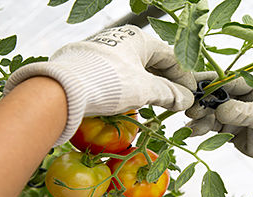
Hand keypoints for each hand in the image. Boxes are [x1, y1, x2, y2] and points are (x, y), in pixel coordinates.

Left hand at [4, 25, 195, 145]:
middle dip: (166, 82)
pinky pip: (121, 73)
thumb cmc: (107, 83)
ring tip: (157, 102)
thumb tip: (185, 99)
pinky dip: (132, 86)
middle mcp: (122, 40)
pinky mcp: (94, 63)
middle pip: (153, 61)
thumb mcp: (143, 89)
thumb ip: (167, 93)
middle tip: (175, 100)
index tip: (190, 93)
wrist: (62, 89)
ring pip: (136, 68)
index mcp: (138, 38)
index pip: (169, 57)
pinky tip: (134, 99)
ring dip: (150, 85)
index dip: (183, 77)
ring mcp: (106, 51)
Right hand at [186, 72, 252, 189]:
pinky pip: (210, 126)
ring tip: (191, 125)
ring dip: (199, 117)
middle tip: (191, 110)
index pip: (229, 80)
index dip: (211, 82)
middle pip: (214, 94)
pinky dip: (200, 129)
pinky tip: (192, 132)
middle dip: (201, 101)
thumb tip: (221, 110)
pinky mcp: (227, 128)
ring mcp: (232, 113)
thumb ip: (248, 113)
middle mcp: (240, 97)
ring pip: (209, 111)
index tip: (194, 86)